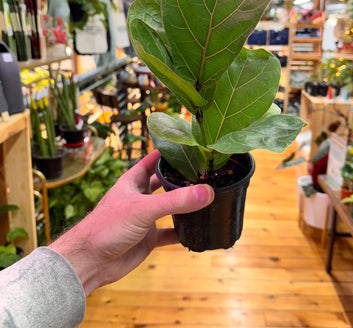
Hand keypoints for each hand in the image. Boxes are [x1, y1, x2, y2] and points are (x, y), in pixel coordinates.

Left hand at [49, 150, 213, 295]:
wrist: (89, 262)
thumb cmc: (106, 227)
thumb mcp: (143, 208)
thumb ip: (175, 201)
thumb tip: (206, 191)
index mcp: (133, 181)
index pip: (153, 160)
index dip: (168, 153)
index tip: (189, 147)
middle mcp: (140, 197)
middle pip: (164, 183)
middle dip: (181, 179)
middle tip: (203, 173)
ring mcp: (145, 218)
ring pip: (169, 208)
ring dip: (184, 205)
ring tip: (206, 199)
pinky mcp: (148, 238)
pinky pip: (170, 233)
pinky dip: (182, 232)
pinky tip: (197, 230)